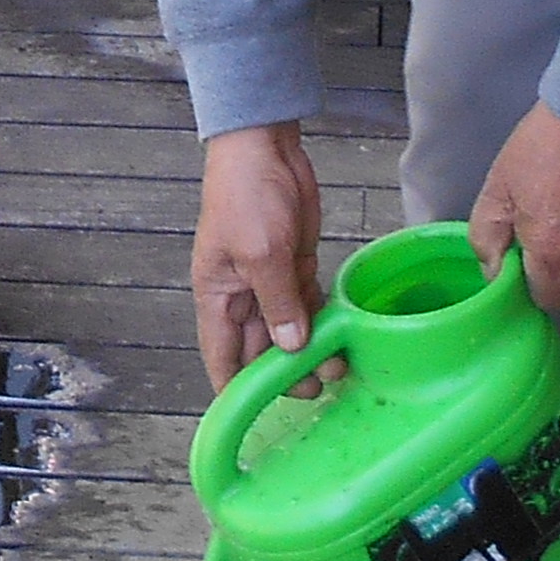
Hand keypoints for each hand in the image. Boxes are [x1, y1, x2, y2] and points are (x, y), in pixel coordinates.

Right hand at [192, 124, 325, 392]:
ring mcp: (270, 280)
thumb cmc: (246, 194)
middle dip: (284, 373)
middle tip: (317, 390)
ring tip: (338, 370)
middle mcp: (242, 296)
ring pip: (289, 329)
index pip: (221, 357)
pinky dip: (322, 320)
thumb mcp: (261, 252)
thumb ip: (277, 302)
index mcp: (217, 297)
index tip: (255, 415)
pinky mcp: (296, 264)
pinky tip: (342, 337)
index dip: (235, 389)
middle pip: (260, 348)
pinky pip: (308, 303)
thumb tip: (291, 347)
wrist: (265, 146)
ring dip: (310, 350)